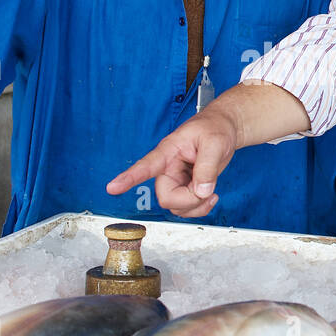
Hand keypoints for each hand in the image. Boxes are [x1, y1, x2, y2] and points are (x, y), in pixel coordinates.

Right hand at [107, 108, 238, 217]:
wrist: (222, 128)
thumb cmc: (214, 127)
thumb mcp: (214, 142)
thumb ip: (207, 167)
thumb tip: (202, 191)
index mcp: (168, 151)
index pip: (145, 166)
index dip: (128, 178)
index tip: (112, 188)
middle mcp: (168, 168)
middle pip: (166, 198)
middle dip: (188, 200)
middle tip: (207, 190)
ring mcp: (176, 180)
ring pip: (176, 207)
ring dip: (196, 206)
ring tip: (211, 191)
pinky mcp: (185, 188)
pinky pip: (186, 208)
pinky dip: (200, 208)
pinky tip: (210, 195)